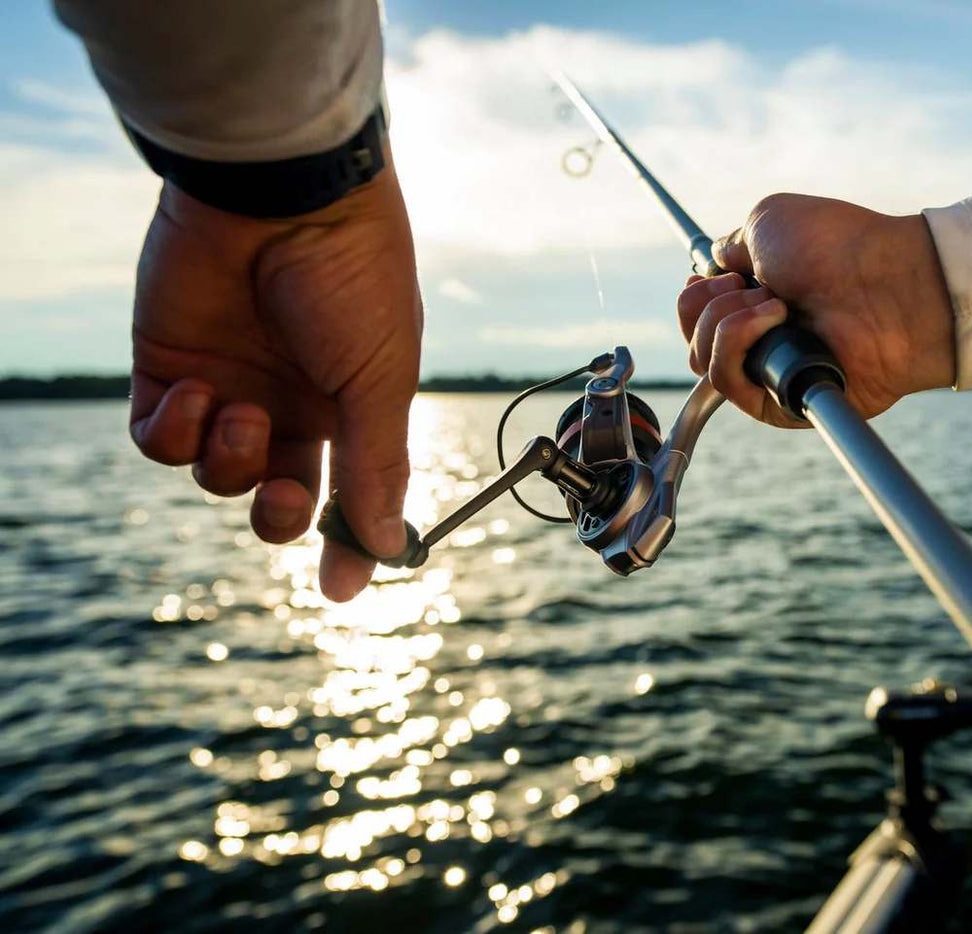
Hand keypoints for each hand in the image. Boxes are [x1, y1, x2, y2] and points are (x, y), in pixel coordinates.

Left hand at [128, 158, 421, 601]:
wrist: (284, 194)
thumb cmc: (353, 282)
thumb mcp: (380, 382)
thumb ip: (378, 468)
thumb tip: (388, 549)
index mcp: (350, 407)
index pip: (349, 493)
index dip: (345, 542)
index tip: (341, 589)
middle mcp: (288, 403)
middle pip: (277, 496)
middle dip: (281, 513)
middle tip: (290, 497)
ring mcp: (228, 386)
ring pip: (215, 473)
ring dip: (229, 461)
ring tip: (242, 412)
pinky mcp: (168, 366)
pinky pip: (156, 438)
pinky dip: (172, 435)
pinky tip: (195, 397)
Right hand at [676, 193, 954, 426]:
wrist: (883, 283)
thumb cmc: (835, 246)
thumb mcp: (765, 224)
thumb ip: (727, 248)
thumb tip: (710, 268)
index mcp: (757, 297)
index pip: (698, 311)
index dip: (698, 293)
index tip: (722, 274)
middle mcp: (760, 336)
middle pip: (692, 336)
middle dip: (708, 302)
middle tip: (750, 285)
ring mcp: (767, 370)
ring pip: (699, 358)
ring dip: (724, 320)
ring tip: (776, 304)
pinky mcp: (776, 401)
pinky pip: (725, 381)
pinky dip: (737, 341)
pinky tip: (775, 321)